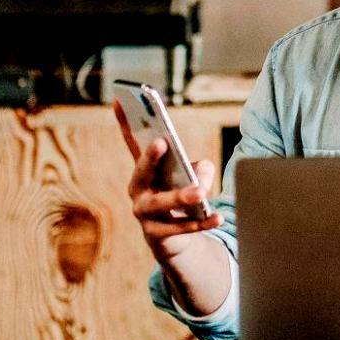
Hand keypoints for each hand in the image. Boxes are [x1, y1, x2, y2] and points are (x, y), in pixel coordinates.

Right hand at [115, 102, 222, 263]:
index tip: (120, 100)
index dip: (125, 121)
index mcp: (144, 170)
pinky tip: (218, 217)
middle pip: (141, 172)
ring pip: (160, 204)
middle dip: (150, 157)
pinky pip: (180, 227)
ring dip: (180, 197)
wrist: (172, 239)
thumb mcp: (190, 177)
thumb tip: (199, 174)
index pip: (132, 142)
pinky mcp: (157, 234)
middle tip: (162, 142)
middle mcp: (138, 190)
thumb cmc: (179, 196)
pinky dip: (201, 221)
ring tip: (200, 193)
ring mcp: (144, 214)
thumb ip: (198, 169)